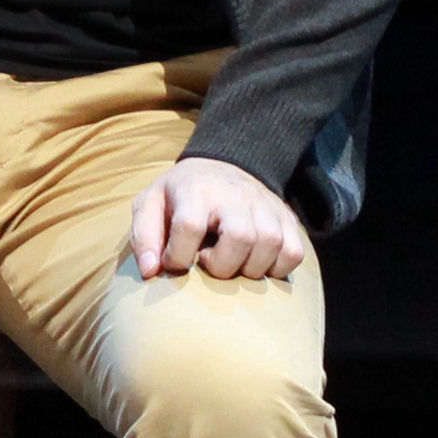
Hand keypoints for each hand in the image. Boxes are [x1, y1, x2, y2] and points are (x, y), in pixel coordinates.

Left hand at [129, 157, 308, 283]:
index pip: (190, 226)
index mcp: (196, 189)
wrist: (220, 166)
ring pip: (270, 245)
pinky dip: (277, 268)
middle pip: (240, 237)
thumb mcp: (150, 205)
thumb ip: (144, 236)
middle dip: (222, 265)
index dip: (179, 256)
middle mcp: (235, 194)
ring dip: (250, 268)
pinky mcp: (286, 217)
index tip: (175, 262)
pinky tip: (256, 264)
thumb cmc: (179, 195)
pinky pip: (293, 253)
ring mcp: (265, 205)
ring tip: (233, 263)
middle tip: (210, 262)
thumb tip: (151, 270)